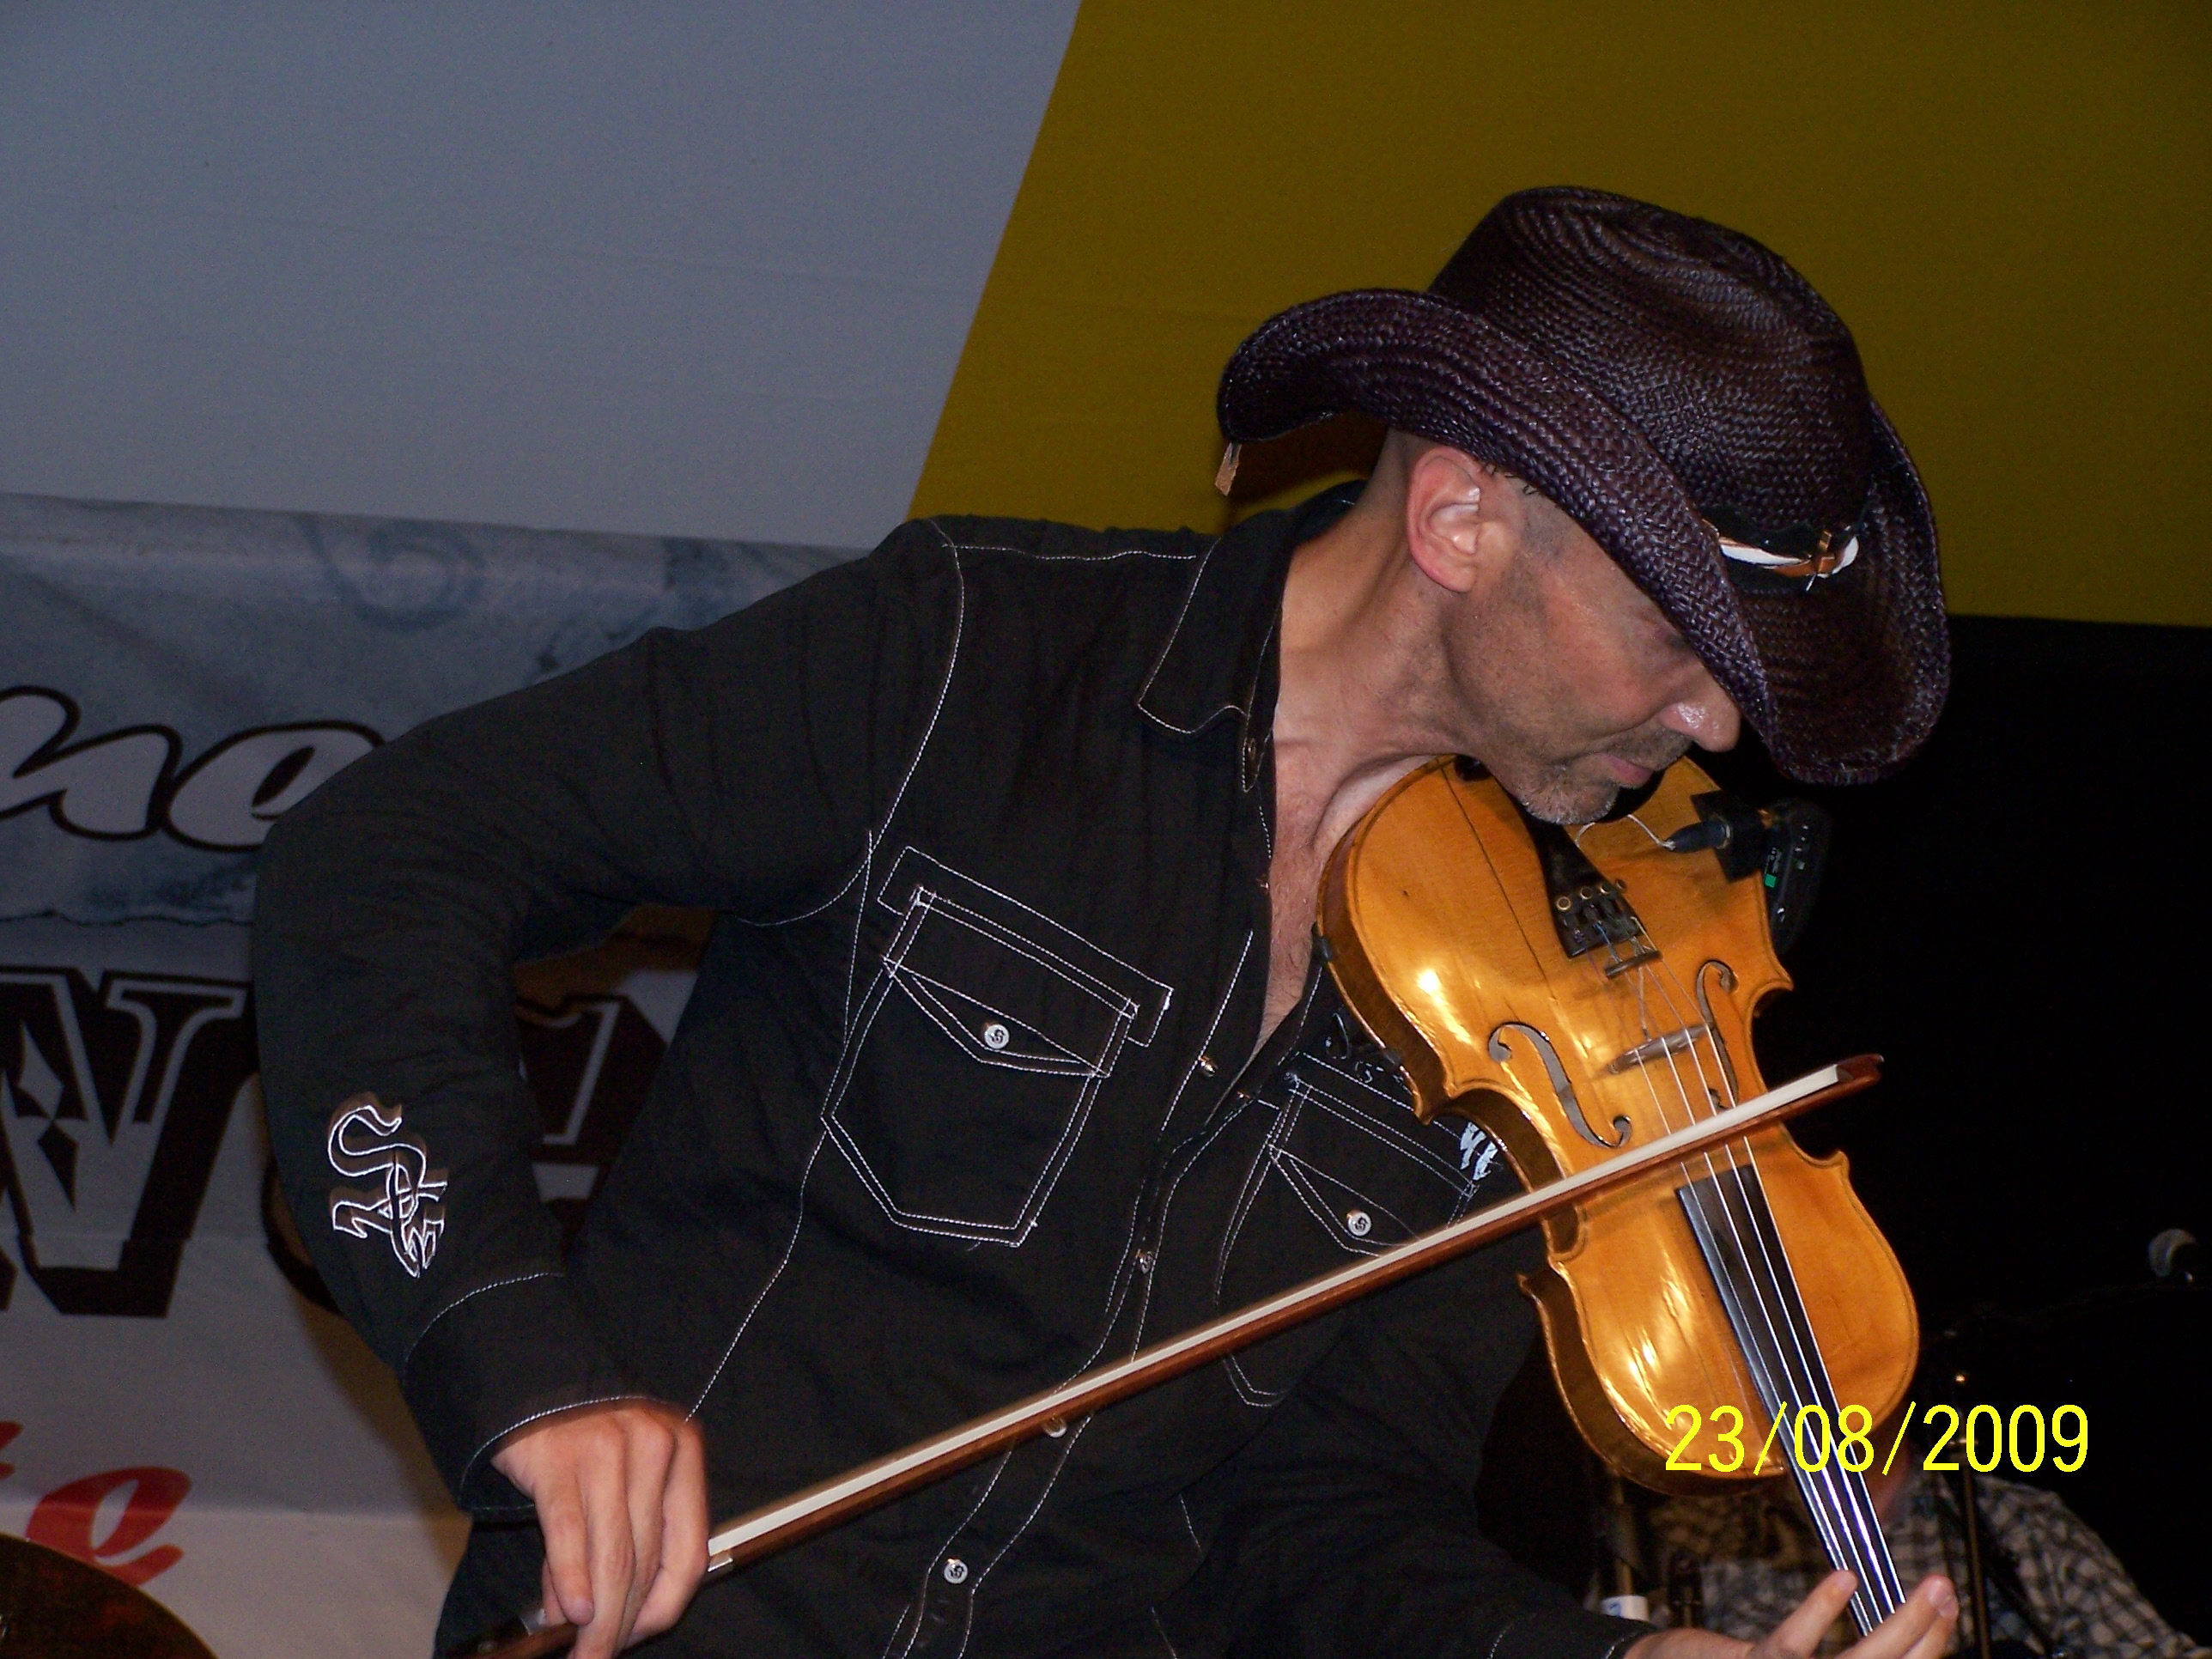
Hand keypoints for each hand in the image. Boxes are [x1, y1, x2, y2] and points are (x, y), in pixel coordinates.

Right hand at [490, 1401, 708, 1657]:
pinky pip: (569, 1532)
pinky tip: (568, 1611)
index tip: (640, 1636)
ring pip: (612, 1555)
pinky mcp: (560, 1458)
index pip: (690, 1550)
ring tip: (582, 1649)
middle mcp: (655, 1447)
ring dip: (597, 1615)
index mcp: (684, 1452)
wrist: (531, 1384)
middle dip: (622, 1622)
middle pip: (646, 1561)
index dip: (664, 1606)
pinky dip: (571, 1578)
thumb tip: (600, 1617)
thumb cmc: (586, 1438)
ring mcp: (609, 1449)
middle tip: (598, 1655)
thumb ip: (622, 1539)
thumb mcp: (624, 1477)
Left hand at [1623, 1572, 1957, 1658]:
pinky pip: (1793, 1641)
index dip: (1929, 1646)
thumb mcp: (1795, 1658)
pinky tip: (1847, 1578)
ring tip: (1935, 1588)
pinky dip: (1819, 1609)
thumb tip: (1889, 1618)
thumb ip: (1839, 1648)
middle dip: (1931, 1637)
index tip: (1948, 1608)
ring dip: (1904, 1625)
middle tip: (1951, 1590)